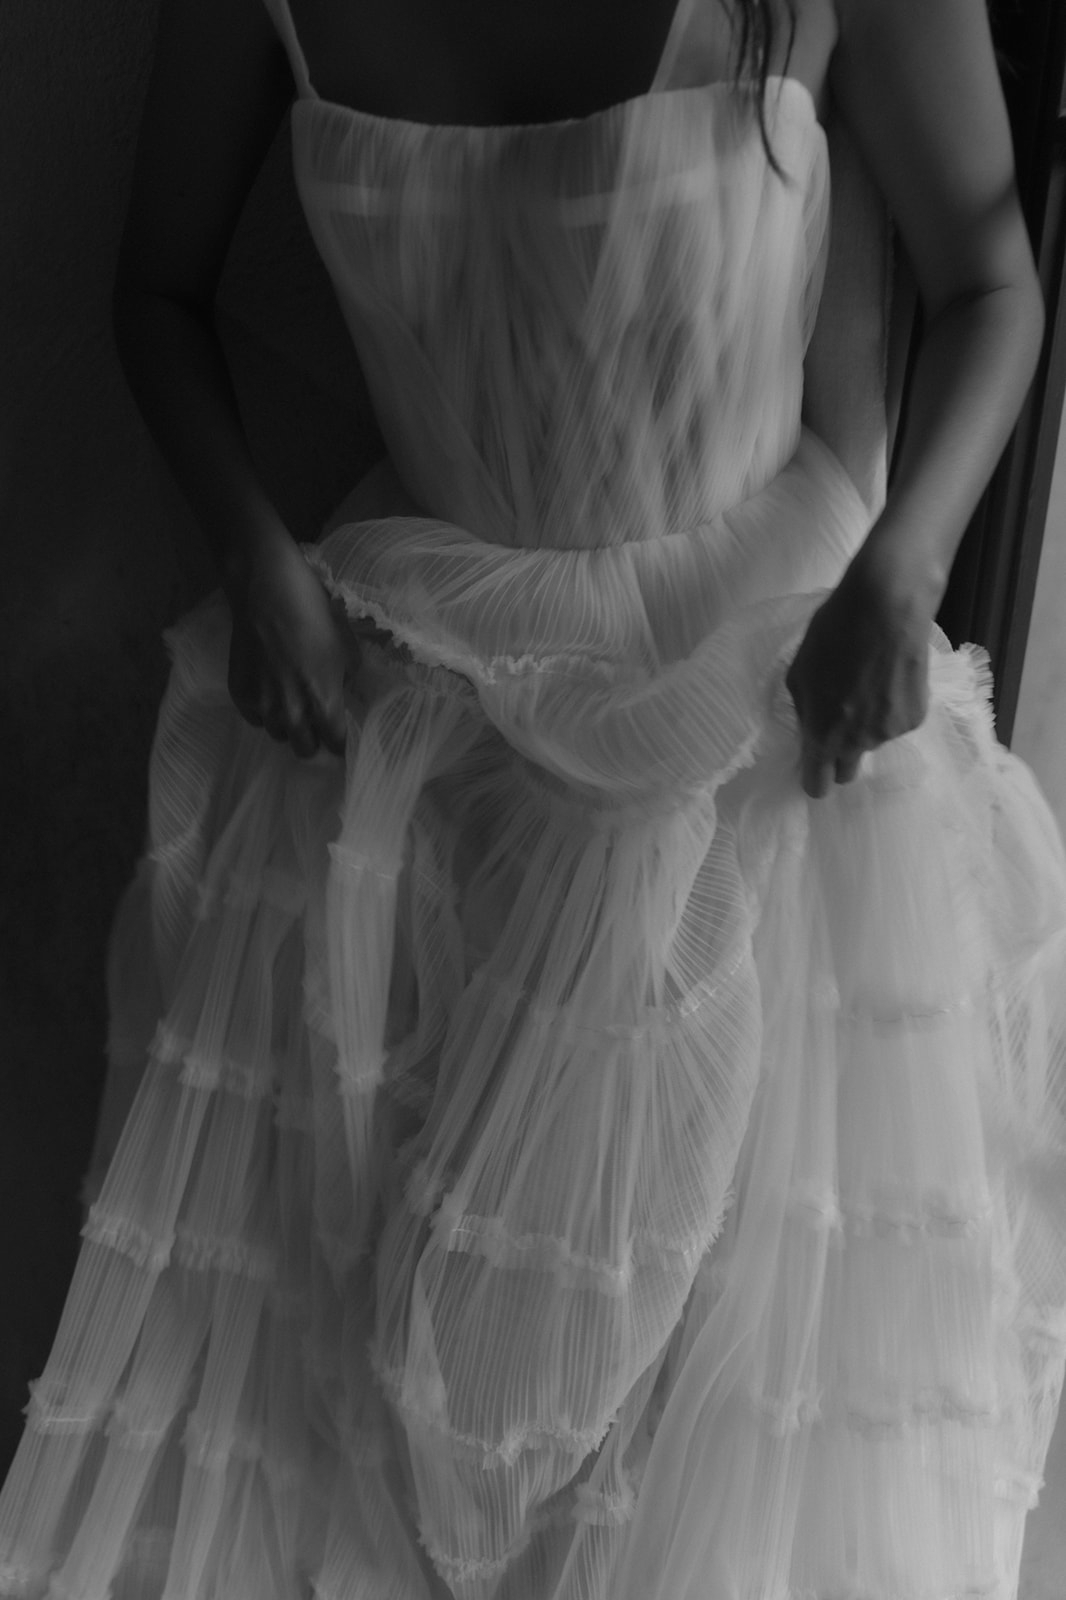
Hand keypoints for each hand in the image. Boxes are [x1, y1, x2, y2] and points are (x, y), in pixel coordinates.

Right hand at [226, 532, 350, 759]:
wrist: (268, 588)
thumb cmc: (315, 613)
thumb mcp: (344, 649)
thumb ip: (343, 684)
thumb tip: (343, 698)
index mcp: (323, 700)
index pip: (335, 744)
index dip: (341, 742)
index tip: (342, 736)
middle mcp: (291, 711)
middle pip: (304, 749)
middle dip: (315, 740)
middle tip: (319, 725)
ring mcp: (261, 703)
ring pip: (278, 734)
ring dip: (288, 726)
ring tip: (293, 706)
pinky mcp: (238, 692)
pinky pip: (254, 718)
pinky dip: (263, 712)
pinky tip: (270, 694)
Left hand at [784, 549, 932, 798]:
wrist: (887, 609)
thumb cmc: (833, 633)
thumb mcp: (799, 672)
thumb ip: (804, 709)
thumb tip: (811, 726)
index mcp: (821, 734)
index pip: (817, 785)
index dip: (815, 779)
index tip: (816, 768)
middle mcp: (856, 743)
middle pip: (847, 770)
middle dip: (840, 755)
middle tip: (841, 722)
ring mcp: (888, 732)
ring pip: (872, 740)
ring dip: (867, 723)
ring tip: (868, 682)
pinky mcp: (914, 717)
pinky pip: (895, 722)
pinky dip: (891, 707)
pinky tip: (890, 677)